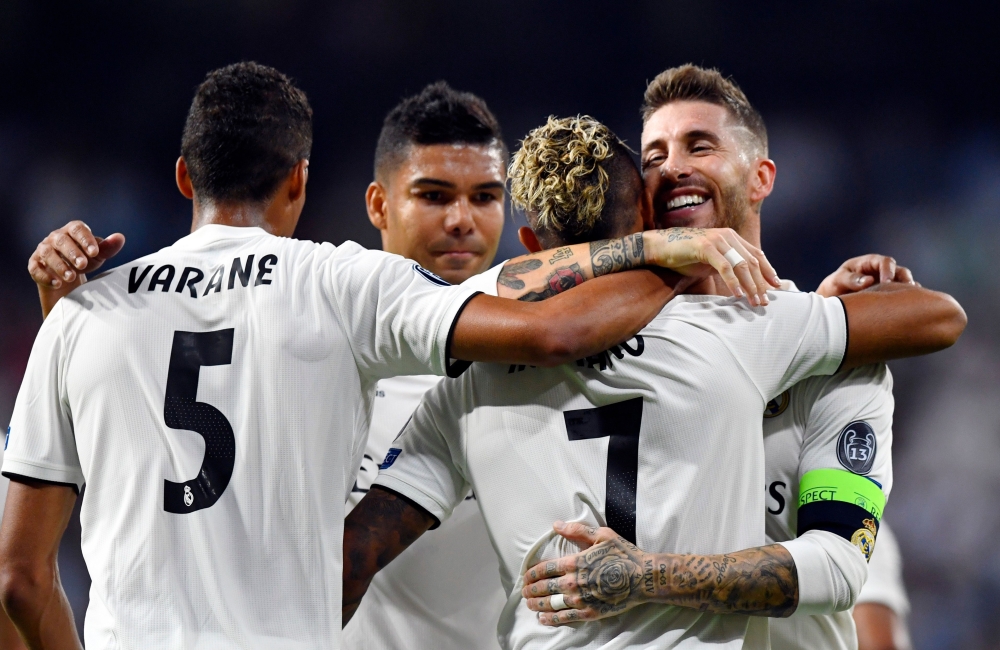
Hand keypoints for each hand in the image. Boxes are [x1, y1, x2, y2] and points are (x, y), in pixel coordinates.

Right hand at [28, 220, 125, 289]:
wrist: (68, 279)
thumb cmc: (84, 260)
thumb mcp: (97, 256)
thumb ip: (108, 248)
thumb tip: (120, 238)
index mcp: (72, 231)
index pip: (77, 229)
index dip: (85, 239)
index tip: (94, 253)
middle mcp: (55, 238)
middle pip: (61, 240)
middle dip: (72, 252)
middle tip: (82, 265)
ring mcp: (43, 250)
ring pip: (47, 253)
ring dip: (59, 265)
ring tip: (71, 277)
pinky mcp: (35, 264)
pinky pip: (35, 268)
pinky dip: (45, 276)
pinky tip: (57, 283)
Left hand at [522, 521, 653, 625]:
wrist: (643, 578)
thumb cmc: (624, 554)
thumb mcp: (602, 535)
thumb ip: (577, 530)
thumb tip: (556, 524)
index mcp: (575, 562)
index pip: (545, 569)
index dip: (532, 573)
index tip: (526, 575)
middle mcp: (573, 582)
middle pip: (544, 587)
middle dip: (531, 589)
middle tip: (523, 591)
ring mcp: (581, 599)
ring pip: (551, 603)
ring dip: (537, 604)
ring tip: (529, 604)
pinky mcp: (589, 613)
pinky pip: (565, 617)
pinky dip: (551, 619)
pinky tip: (542, 618)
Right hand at [645, 228, 780, 306]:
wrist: (661, 247)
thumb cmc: (685, 256)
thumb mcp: (711, 261)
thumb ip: (727, 266)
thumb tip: (744, 283)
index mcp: (731, 238)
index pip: (757, 254)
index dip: (768, 270)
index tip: (775, 286)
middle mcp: (728, 237)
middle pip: (752, 261)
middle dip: (760, 283)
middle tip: (764, 301)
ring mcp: (717, 240)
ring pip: (742, 265)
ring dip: (750, 285)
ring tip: (754, 301)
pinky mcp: (706, 247)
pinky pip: (725, 267)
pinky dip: (733, 281)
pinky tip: (737, 294)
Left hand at [816, 254, 916, 297]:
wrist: (833, 299)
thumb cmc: (835, 286)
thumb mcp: (838, 280)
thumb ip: (851, 279)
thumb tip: (869, 280)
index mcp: (870, 263)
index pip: (886, 262)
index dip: (889, 271)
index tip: (887, 283)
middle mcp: (882, 272)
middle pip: (901, 272)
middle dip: (905, 281)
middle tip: (905, 293)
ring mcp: (888, 284)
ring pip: (905, 285)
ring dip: (908, 293)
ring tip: (908, 304)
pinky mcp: (890, 296)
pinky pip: (902, 298)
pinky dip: (906, 303)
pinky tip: (907, 312)